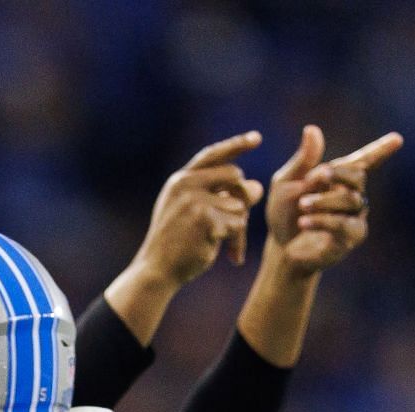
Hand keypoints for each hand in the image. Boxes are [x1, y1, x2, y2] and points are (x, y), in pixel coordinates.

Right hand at [133, 132, 265, 284]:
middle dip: (244, 197)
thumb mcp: (192, 214)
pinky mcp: (205, 220)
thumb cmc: (177, 244)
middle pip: (235, 175)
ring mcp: (194, 201)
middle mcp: (186, 185)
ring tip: (230, 246)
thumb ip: (219, 197)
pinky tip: (229, 256)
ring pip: (240, 204)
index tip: (256, 138)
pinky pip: (238, 224)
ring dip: (240, 227)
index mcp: (180, 180)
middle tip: (241, 221)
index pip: (213, 155)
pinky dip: (238, 243)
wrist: (156, 270)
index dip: (236, 145)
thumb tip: (258, 187)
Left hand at [264, 126, 401, 275]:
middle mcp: (352, 195)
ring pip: (351, 200)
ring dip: (324, 201)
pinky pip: (344, 225)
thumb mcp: (286, 183)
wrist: (280, 247)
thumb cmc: (284, 213)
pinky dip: (323, 221)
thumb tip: (312, 129)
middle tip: (314, 177)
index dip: (381, 150)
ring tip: (302, 205)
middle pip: (358, 177)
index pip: (364, 161)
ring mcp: (354, 217)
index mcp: (339, 178)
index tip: (397, 139)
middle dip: (338, 174)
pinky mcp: (349, 239)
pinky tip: (304, 222)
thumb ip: (302, 161)